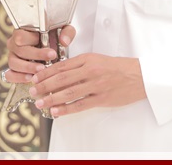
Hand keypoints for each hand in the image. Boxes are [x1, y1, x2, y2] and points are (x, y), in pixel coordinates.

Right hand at [4, 26, 74, 83]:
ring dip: (27, 68)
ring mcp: (12, 56)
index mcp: (23, 30)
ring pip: (13, 63)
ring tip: (40, 71)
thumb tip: (64, 41)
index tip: (51, 51)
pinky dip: (18, 78)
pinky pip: (9, 75)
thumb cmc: (54, 35)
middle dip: (35, 56)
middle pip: (19, 50)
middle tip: (49, 61)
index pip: (21, 36)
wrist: (50, 46)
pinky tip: (30, 79)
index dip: (34, 43)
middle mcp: (14, 43)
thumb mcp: (63, 29)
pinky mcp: (13, 69)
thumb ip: (66, 32)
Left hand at [27, 52, 145, 116]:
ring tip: (40, 102)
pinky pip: (80, 104)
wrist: (139, 75)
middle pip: (61, 79)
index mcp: (87, 59)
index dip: (46, 72)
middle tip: (32, 90)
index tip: (35, 77)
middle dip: (44, 85)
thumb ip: (79, 65)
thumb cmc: (117, 67)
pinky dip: (66, 108)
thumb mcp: (97, 59)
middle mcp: (90, 70)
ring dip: (51, 98)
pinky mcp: (102, 98)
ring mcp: (96, 85)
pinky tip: (56, 111)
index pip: (61, 65)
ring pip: (68, 92)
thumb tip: (59, 73)